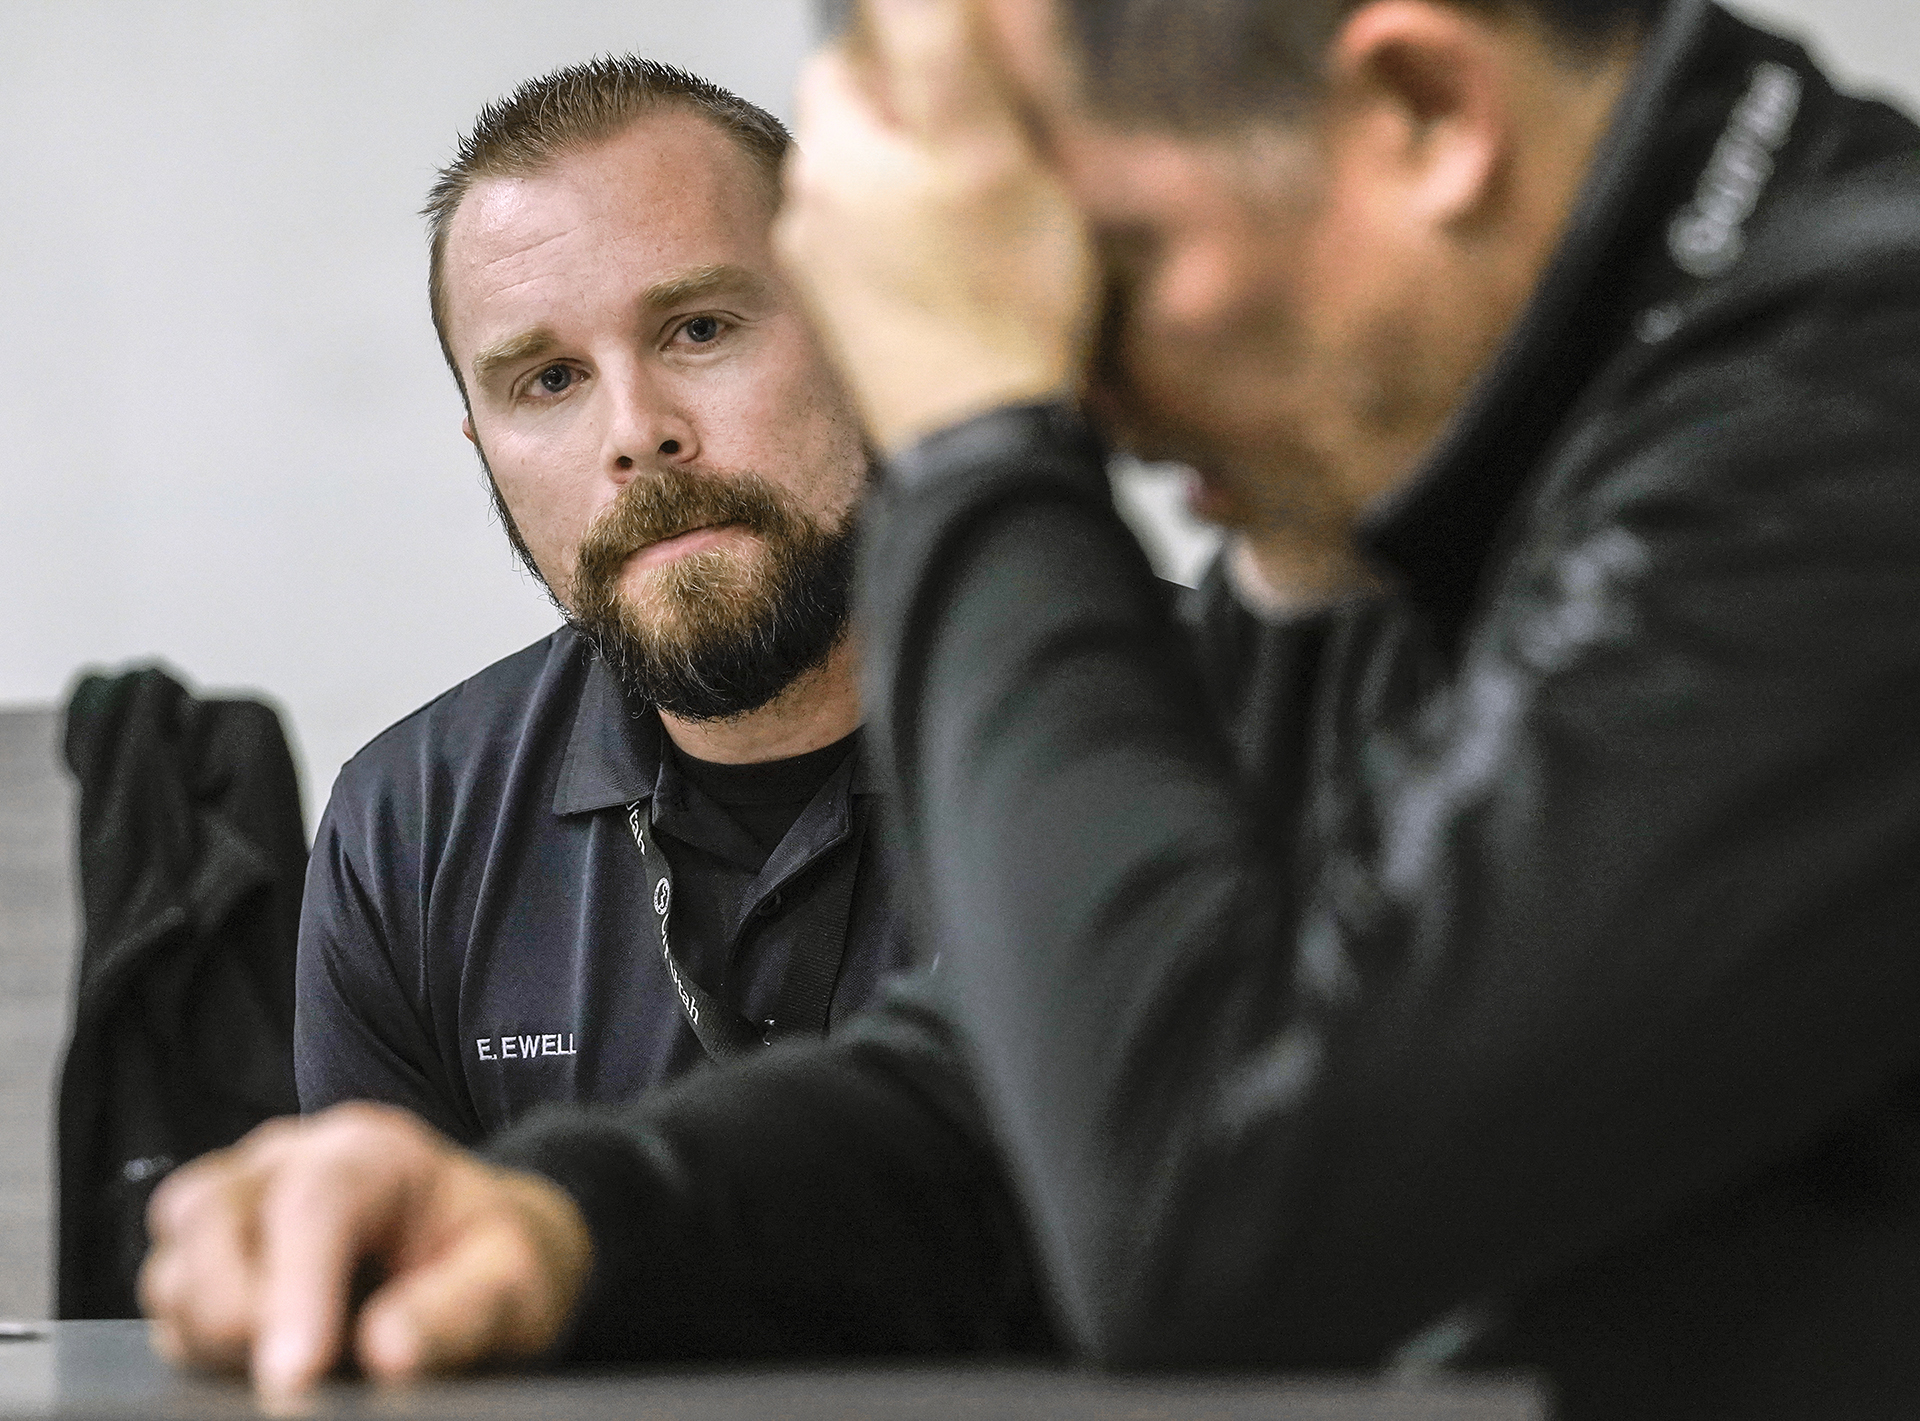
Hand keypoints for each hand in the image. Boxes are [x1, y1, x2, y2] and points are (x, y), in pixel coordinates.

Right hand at [139, 1103, 590, 1400]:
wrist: (475, 1251)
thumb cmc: (492, 1259)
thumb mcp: (513, 1283)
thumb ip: (459, 1312)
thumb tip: (386, 1352)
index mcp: (371, 1150)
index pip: (314, 1203)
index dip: (296, 1291)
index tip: (297, 1376)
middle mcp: (287, 1160)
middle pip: (208, 1211)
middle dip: (232, 1309)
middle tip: (293, 1380)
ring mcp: (239, 1203)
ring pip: (171, 1258)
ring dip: (208, 1332)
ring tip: (295, 1368)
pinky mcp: (208, 1257)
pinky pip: (169, 1301)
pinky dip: (198, 1344)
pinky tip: (259, 1363)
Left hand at [777, 0, 1097, 454]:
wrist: (983, 443)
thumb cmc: (998, 308)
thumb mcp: (986, 149)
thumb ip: (939, 45)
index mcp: (833, 154)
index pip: (850, 50)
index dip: (920, 56)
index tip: (976, 96)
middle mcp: (808, 209)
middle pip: (861, 123)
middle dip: (921, 128)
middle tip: (992, 166)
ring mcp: (823, 274)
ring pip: (872, 192)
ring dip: (920, 193)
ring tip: (983, 233)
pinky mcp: (850, 326)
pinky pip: (879, 256)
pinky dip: (917, 253)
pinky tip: (964, 283)